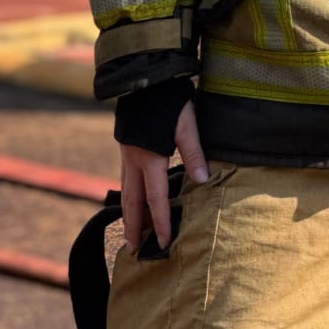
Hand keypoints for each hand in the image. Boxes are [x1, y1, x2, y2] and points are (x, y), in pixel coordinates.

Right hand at [119, 99, 207, 252]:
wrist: (144, 78)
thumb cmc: (168, 100)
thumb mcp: (186, 123)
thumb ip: (193, 152)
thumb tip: (202, 180)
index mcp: (150, 159)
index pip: (156, 199)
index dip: (160, 222)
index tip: (164, 243)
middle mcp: (134, 161)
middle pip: (133, 202)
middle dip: (134, 227)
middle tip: (132, 250)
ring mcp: (127, 155)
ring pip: (126, 191)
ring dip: (129, 214)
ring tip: (131, 232)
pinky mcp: (126, 147)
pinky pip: (126, 179)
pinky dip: (128, 195)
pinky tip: (133, 199)